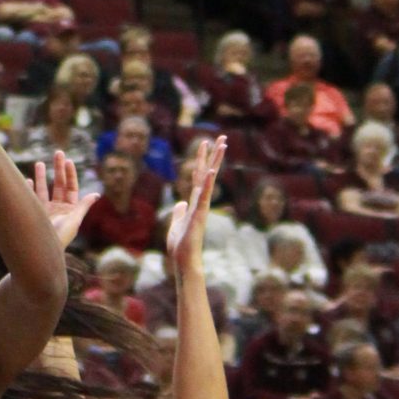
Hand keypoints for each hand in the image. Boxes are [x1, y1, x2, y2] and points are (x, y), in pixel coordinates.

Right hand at [32, 152, 95, 249]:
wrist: (43, 253)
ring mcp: (45, 210)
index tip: (68, 161)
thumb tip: (96, 194)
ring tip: (38, 163)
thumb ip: (83, 206)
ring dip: (41, 176)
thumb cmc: (60, 238)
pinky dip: (29, 189)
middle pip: (58, 184)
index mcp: (70, 209)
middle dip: (57, 169)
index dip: (70, 174)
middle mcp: (58, 208)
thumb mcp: (74, 221)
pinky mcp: (34, 214)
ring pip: (43, 189)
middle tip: (57, 153)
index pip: (71, 187)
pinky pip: (31, 198)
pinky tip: (27, 180)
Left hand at [166, 138, 224, 275]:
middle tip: (222, 136)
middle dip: (214, 155)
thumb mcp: (176, 224)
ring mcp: (201, 207)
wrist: (184, 261)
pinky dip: (206, 183)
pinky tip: (210, 171)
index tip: (204, 143)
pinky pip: (203, 196)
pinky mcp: (199, 215)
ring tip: (222, 145)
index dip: (201, 159)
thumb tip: (179, 203)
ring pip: (209, 180)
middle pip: (208, 173)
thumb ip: (179, 212)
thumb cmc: (181, 246)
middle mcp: (200, 201)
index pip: (198, 176)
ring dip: (215, 161)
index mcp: (194, 202)